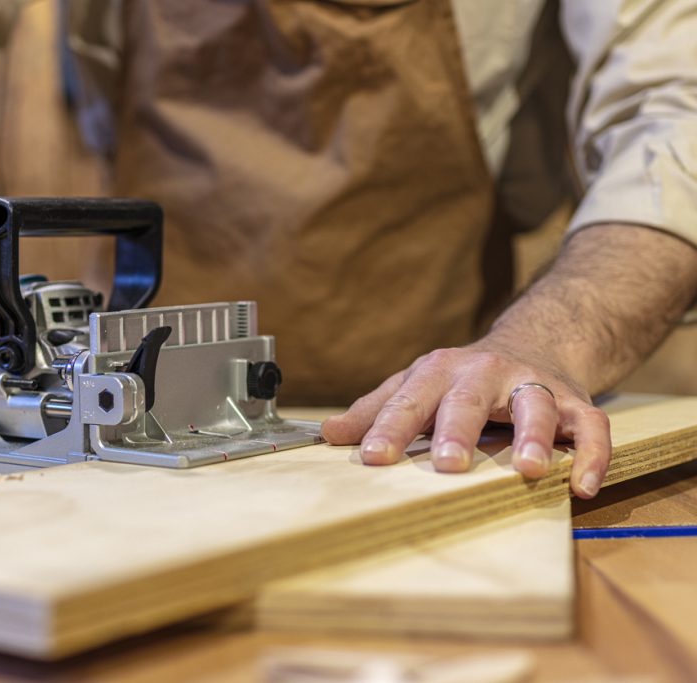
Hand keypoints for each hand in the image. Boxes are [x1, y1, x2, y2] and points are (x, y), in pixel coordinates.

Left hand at [320, 339, 610, 498]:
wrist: (532, 343)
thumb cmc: (460, 379)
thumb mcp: (415, 386)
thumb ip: (375, 410)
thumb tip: (327, 434)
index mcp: (439, 372)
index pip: (410, 401)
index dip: (390, 428)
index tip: (372, 458)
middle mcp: (485, 372)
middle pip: (468, 400)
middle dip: (458, 431)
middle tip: (447, 465)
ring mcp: (532, 384)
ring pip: (535, 405)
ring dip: (534, 435)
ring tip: (529, 469)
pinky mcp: (575, 402)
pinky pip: (591, 426)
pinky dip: (592, 454)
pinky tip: (583, 486)